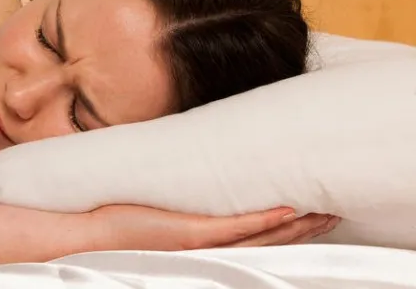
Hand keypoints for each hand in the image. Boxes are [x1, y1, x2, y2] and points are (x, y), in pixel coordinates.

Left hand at [82, 204, 339, 252]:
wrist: (85, 234)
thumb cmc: (114, 221)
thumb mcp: (153, 210)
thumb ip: (176, 198)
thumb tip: (183, 168)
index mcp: (202, 247)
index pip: (255, 241)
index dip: (288, 231)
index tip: (313, 215)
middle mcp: (208, 251)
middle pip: (270, 243)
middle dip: (305, 230)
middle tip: (335, 214)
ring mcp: (201, 244)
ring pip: (262, 238)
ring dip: (296, 226)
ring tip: (324, 213)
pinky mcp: (190, 234)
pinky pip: (236, 229)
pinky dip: (263, 221)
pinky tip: (286, 210)